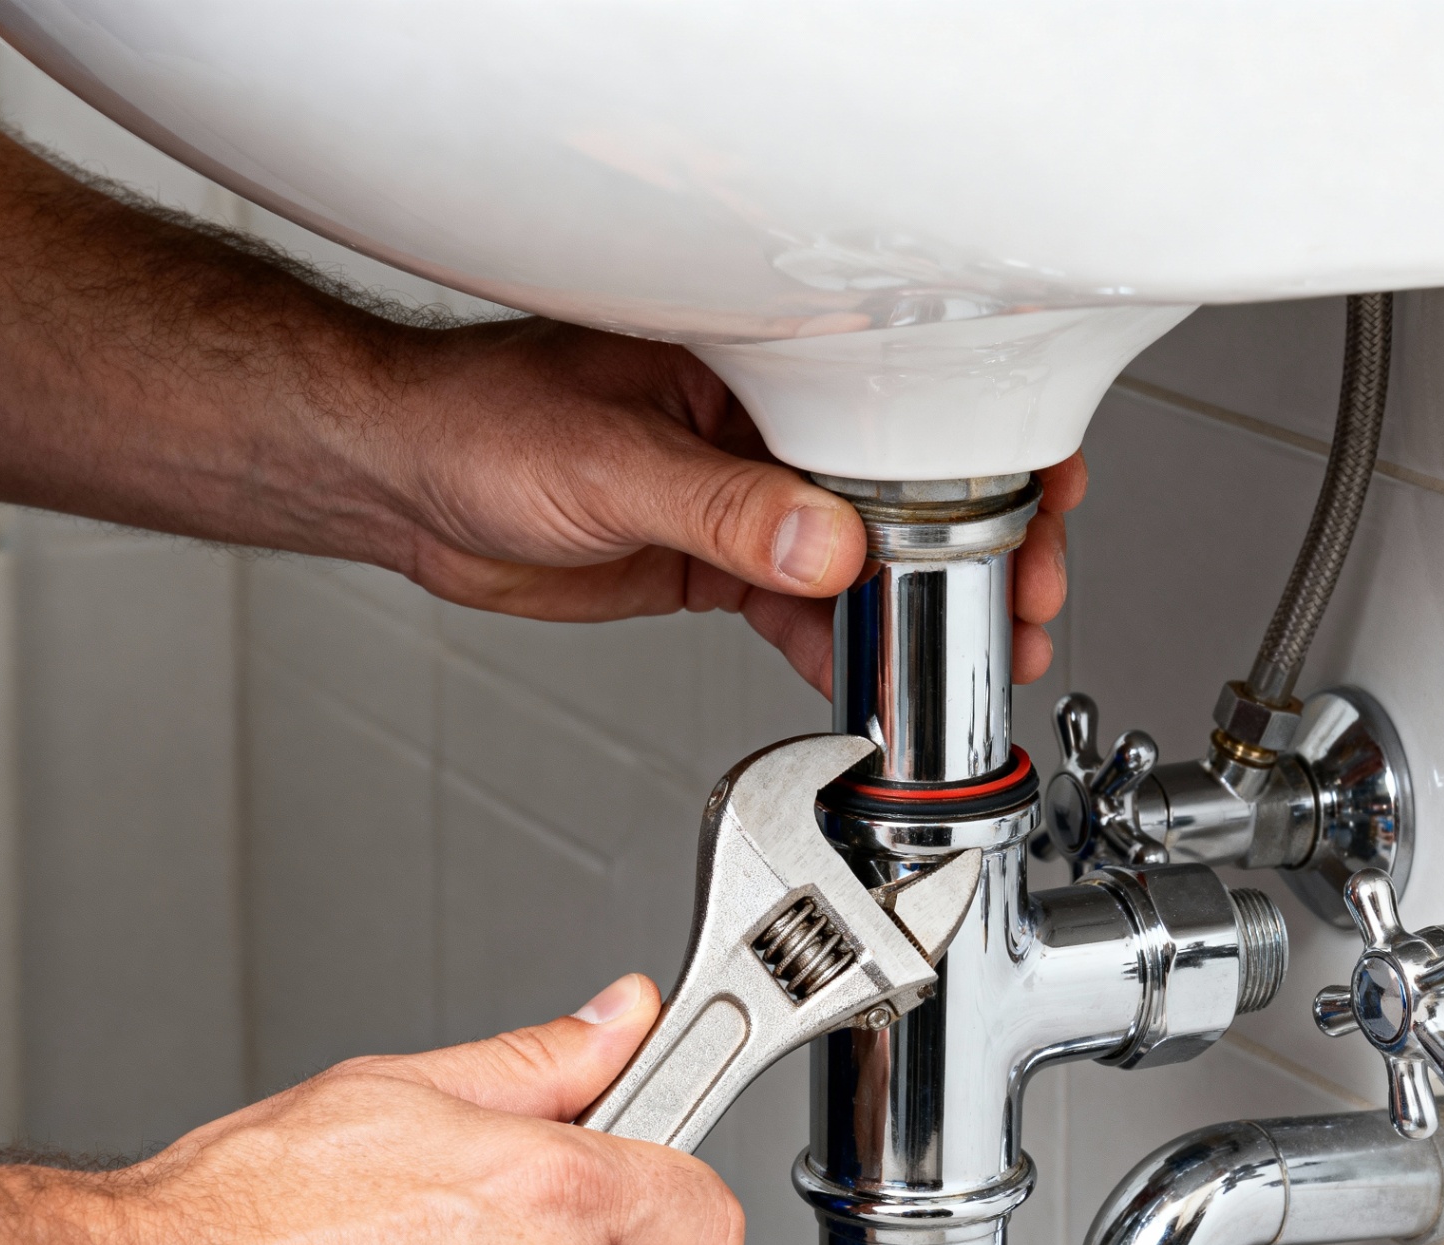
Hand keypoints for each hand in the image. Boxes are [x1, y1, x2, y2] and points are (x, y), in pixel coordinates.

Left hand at [370, 319, 1086, 694]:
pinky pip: (796, 607)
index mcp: (749, 364)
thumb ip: (723, 512)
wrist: (403, 483)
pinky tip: (872, 682)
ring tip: (972, 664)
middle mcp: (757, 430)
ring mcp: (740, 499)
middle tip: (1023, 606)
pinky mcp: (711, 559)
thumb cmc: (475, 422)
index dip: (980, 454)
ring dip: (915, 614)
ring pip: (856, 559)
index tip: (1040, 500)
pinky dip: (837, 645)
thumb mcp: (609, 464)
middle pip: (899, 491)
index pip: (897, 402)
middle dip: (972, 552)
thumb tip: (827, 548)